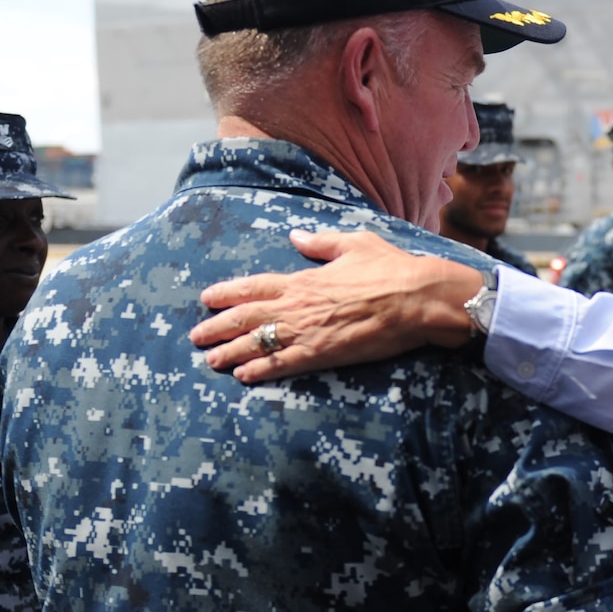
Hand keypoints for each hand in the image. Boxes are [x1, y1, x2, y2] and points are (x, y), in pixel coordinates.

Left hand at [189, 230, 483, 383]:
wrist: (416, 298)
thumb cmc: (390, 268)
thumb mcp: (355, 243)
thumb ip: (321, 242)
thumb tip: (296, 235)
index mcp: (304, 278)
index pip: (255, 286)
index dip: (227, 293)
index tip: (206, 299)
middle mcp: (299, 304)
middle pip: (247, 317)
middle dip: (218, 327)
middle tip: (196, 336)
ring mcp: (308, 330)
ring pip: (258, 342)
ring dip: (230, 351)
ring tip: (211, 360)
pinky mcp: (323, 353)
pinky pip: (283, 363)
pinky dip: (260, 369)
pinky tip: (243, 376)